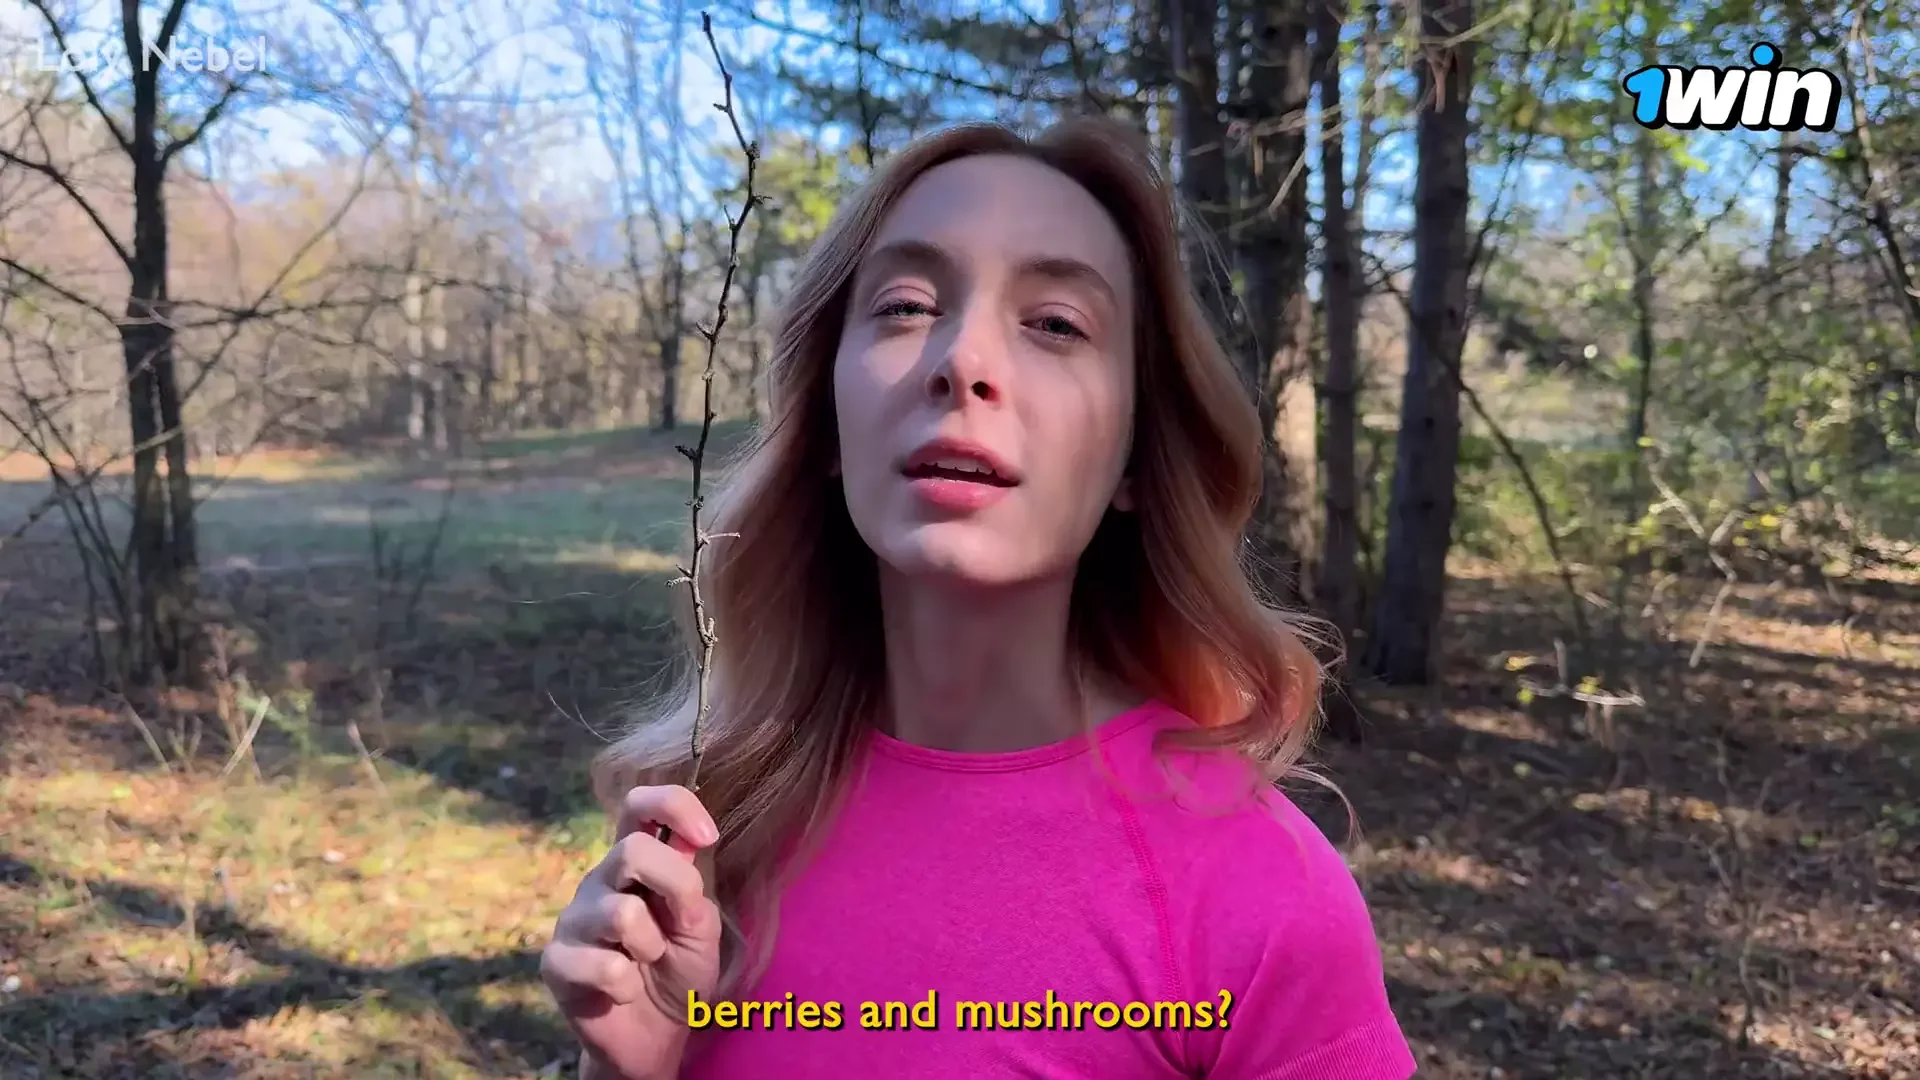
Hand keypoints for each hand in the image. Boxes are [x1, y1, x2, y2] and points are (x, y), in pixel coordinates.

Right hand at [542, 785, 722, 1079]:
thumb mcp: (700, 928)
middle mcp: (600, 881)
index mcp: (635, 864)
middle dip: (674, 887)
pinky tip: (624, 991)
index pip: (638, 806)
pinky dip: (628, 984)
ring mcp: (574, 920)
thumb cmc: (678, 971)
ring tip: (647, 964)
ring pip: (621, 913)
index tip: (709, 836)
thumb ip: (691, 891)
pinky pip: (604, 964)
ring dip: (652, 946)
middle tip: (680, 927)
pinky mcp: (556, 962)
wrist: (654, 1034)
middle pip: (631, 850)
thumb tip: (686, 855)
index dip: (673, 805)